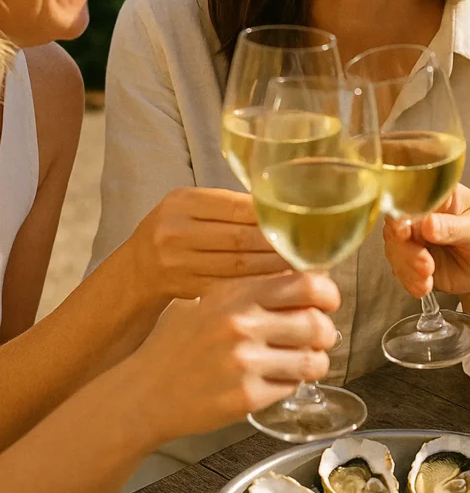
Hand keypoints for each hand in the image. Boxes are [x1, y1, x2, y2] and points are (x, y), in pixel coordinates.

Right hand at [127, 271, 339, 444]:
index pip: (307, 283)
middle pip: (317, 323)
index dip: (327, 292)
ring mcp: (245, 363)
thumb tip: (305, 279)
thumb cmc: (178, 344)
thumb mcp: (210, 301)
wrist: (144, 391)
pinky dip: (291, 384)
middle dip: (325, 331)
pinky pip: (292, 387)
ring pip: (313, 360)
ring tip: (304, 361)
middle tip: (318, 336)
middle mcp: (242, 324)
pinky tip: (276, 379)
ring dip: (316, 362)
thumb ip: (252, 289)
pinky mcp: (247, 397)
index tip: (327, 300)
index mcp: (237, 294)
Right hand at [129, 187, 287, 300]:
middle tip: (307, 247)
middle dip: (277, 244)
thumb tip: (280, 209)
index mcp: (182, 203)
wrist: (137, 269)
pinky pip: (232, 286)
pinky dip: (259, 285)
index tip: (297, 222)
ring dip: (273, 267)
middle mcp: (176, 231)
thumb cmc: (174, 230)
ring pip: (239, 265)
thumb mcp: (190, 207)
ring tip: (300, 266)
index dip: (269, 216)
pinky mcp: (189, 289)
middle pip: (240, 238)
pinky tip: (279, 284)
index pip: (235, 207)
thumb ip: (227, 206)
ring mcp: (180, 263)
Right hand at [383, 185, 469, 298]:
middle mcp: (420, 216)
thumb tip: (428, 224)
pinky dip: (410, 281)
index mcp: (436, 197)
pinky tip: (425, 286)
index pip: (410, 198)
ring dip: (408, 267)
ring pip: (395, 250)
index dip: (400, 213)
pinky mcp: (413, 262)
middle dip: (405, 248)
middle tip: (424, 263)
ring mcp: (415, 240)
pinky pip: (402, 271)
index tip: (402, 230)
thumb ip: (454, 227)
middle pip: (396, 227)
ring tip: (428, 276)